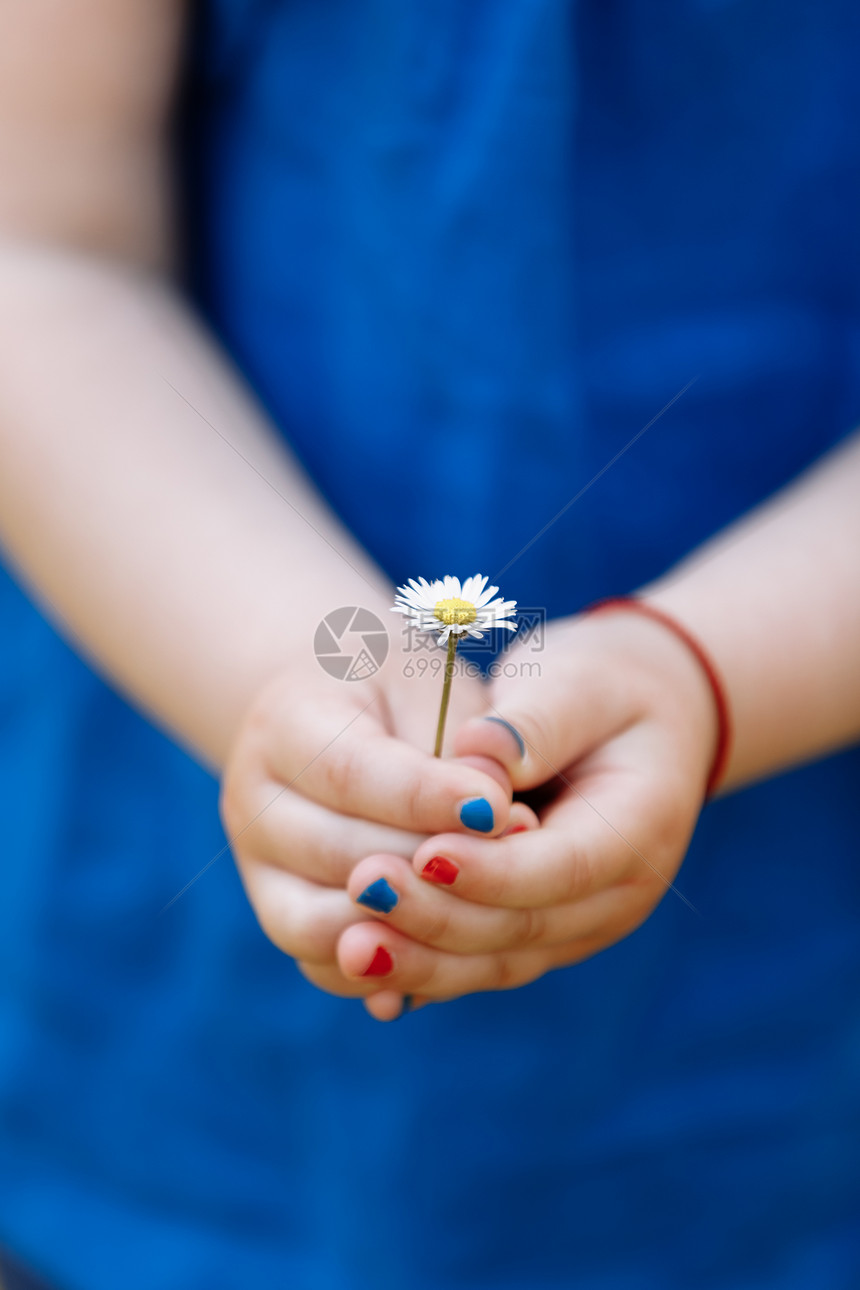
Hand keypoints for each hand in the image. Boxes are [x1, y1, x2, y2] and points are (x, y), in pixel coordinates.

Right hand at [220, 629, 515, 1011]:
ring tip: (487, 911)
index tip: (500, 809)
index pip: (350, 773)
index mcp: (282, 724)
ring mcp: (257, 867)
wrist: (343, 714)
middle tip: (516, 861)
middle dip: (431, 868)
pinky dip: (387, 970)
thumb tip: (496, 813)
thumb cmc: (401, 692)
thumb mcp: (429, 687)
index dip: (426, 799)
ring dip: (409, 928)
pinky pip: (326, 965)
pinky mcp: (280, 913)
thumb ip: (459, 746)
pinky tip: (454, 955)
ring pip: (321, 926)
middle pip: (336, 855)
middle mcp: (251, 800)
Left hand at [329, 606, 717, 1014]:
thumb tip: (477, 752)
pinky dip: (422, 966)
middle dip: (439, 918)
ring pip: (497, 960)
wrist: (645, 719)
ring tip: (348, 946)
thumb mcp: (583, 682)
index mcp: (640, 828)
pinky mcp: (540, 932)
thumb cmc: (608, 687)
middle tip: (364, 890)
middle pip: (524, 928)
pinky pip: (478, 961)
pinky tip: (357, 962)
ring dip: (422, 961)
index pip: (564, 866)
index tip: (421, 852)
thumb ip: (535, 723)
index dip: (491, 869)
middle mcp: (617, 896)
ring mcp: (580, 924)